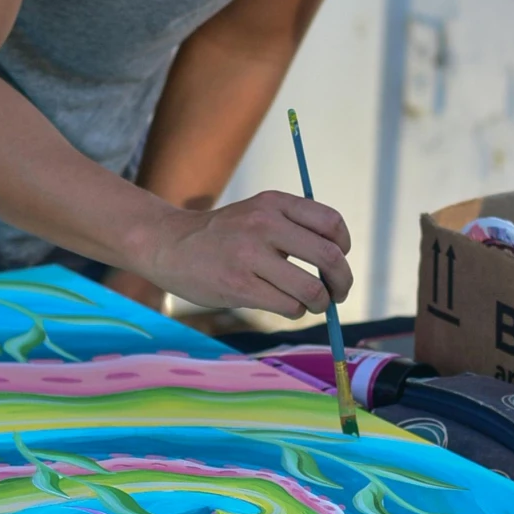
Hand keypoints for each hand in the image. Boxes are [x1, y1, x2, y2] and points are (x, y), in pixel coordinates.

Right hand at [140, 191, 352, 316]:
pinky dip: (295, 310)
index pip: (331, 223)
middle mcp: (264, 224)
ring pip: (311, 289)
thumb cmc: (223, 235)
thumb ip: (294, 227)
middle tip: (338, 293)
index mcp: (274, 203)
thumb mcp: (257, 212)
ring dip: (319, 303)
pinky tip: (284, 305)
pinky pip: (289, 306)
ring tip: (311, 303)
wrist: (170, 244)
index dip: (343, 247)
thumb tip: (338, 265)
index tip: (338, 259)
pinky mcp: (239, 286)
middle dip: (342, 282)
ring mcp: (250, 255)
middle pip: (329, 258)